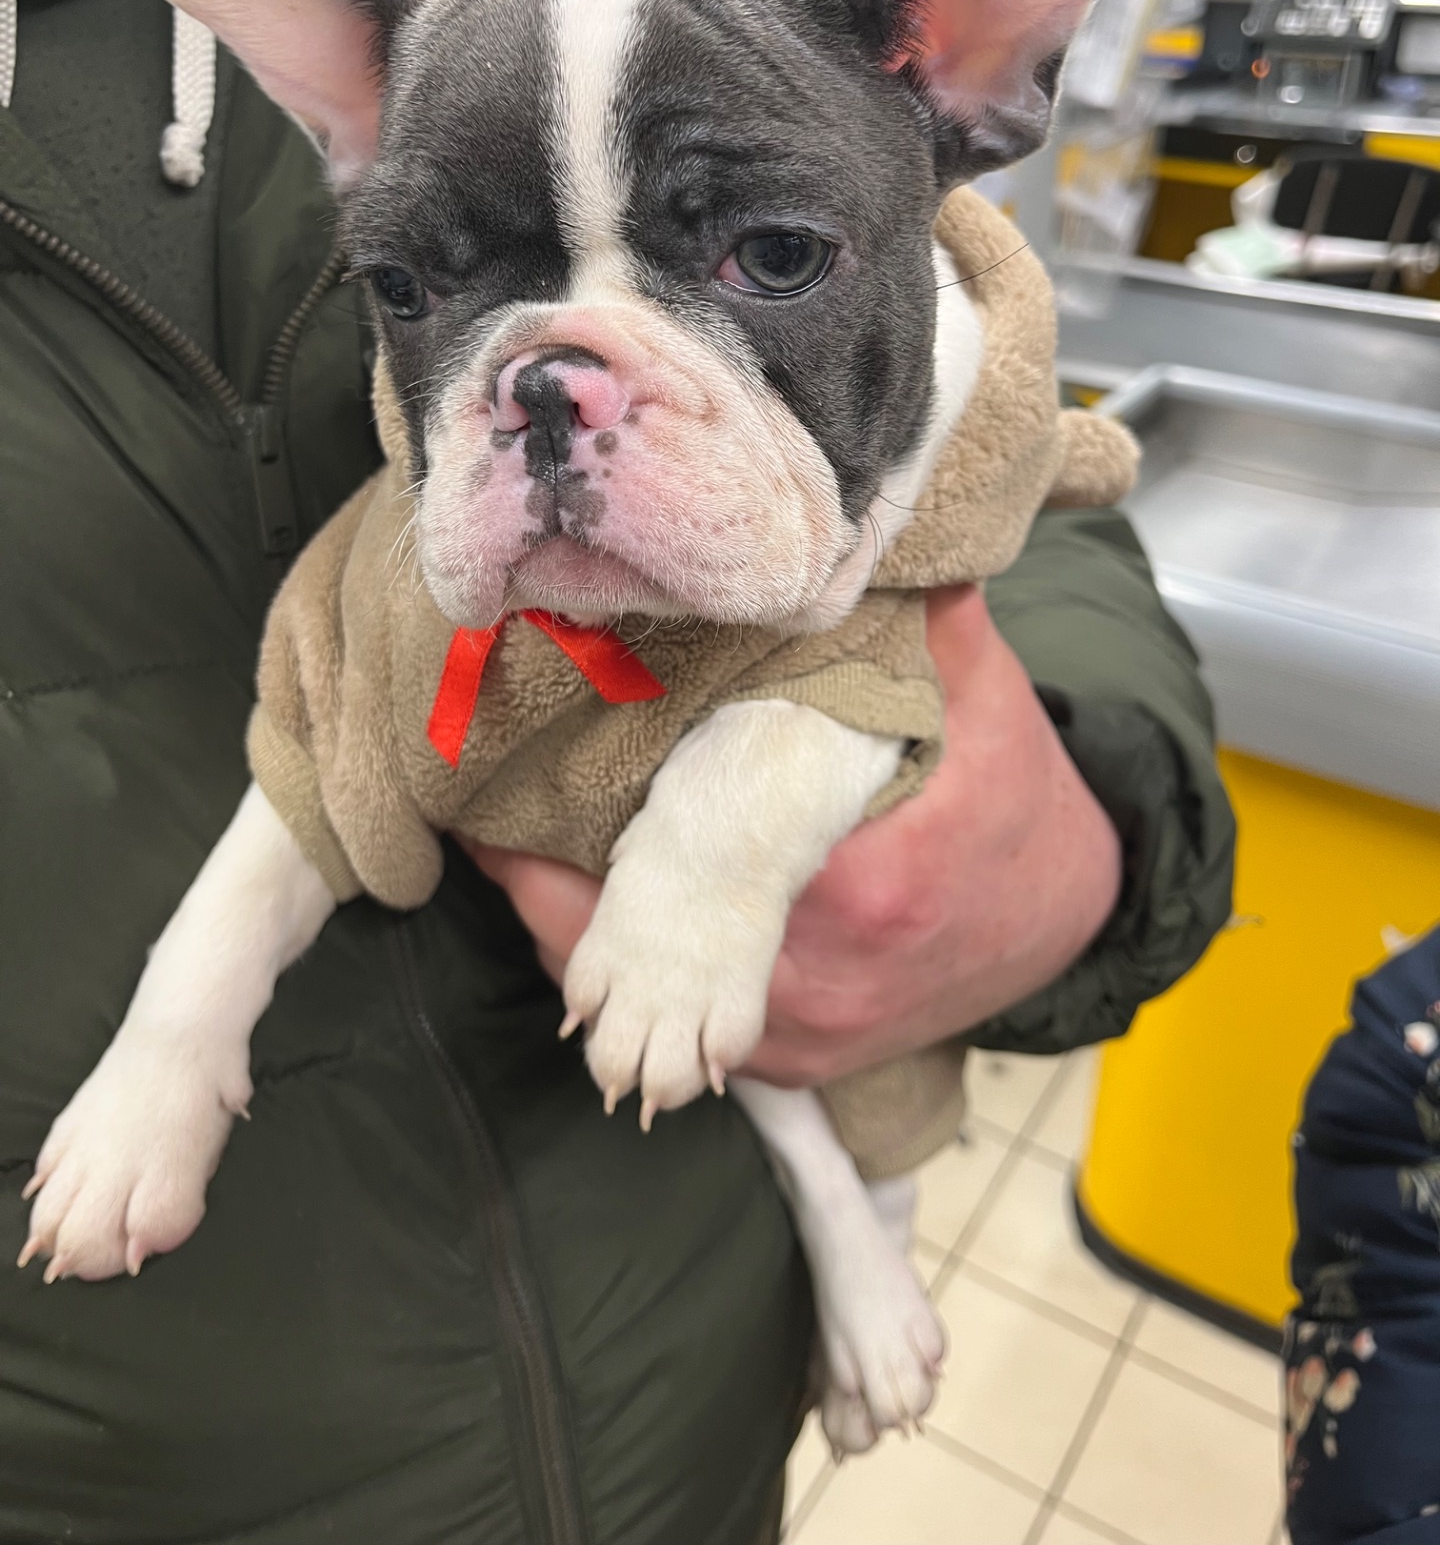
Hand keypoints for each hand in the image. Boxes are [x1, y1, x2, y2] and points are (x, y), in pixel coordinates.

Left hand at [463, 586, 1120, 1087]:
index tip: (501, 786)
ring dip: (575, 932)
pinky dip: (628, 974)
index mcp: (854, 889)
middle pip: (634, 948)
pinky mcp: (795, 1059)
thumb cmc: (1016, 800)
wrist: (1073, 917)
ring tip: (513, 850)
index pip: (673, 876)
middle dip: (549, 881)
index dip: (567, 839)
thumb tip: (867, 522)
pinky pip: (672, 1022)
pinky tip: (580, 915)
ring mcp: (799, 1037)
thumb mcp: (982, 697)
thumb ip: (920, 617)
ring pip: (641, 997)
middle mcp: (813, 984)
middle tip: (486, 803)